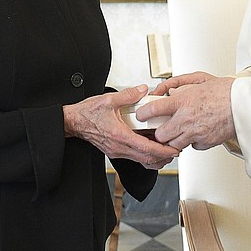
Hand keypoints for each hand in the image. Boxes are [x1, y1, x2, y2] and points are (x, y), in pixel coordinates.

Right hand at [63, 85, 178, 168]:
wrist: (73, 122)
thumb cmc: (87, 114)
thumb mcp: (108, 100)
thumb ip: (128, 95)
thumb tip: (142, 90)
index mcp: (120, 136)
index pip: (147, 149)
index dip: (164, 150)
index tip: (174, 148)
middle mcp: (120, 147)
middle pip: (147, 159)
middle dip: (164, 156)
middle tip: (176, 149)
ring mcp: (117, 151)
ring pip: (142, 160)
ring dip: (155, 157)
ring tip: (166, 149)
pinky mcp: (115, 150)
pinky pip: (134, 156)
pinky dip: (145, 154)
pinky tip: (150, 145)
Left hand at [136, 72, 236, 150]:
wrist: (245, 105)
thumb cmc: (226, 91)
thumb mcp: (200, 78)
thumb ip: (179, 82)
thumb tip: (165, 88)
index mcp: (184, 101)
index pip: (154, 109)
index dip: (143, 113)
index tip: (142, 114)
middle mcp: (187, 119)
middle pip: (161, 134)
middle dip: (158, 132)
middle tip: (160, 127)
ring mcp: (196, 133)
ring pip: (174, 144)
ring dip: (173, 139)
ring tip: (178, 130)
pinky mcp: (206, 142)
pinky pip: (192, 147)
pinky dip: (191, 142)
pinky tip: (195, 133)